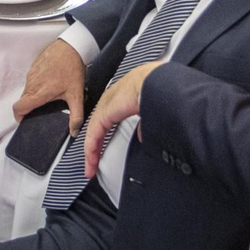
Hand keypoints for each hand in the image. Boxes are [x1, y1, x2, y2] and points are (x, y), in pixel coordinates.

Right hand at [12, 38, 86, 136]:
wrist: (72, 46)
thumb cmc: (73, 70)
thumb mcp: (77, 95)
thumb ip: (76, 116)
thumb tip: (74, 132)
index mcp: (39, 93)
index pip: (18, 108)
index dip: (19, 117)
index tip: (25, 120)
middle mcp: (32, 84)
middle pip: (22, 101)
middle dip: (29, 108)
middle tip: (42, 110)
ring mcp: (31, 74)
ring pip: (26, 90)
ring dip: (33, 96)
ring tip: (48, 96)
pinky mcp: (33, 66)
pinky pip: (30, 80)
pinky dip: (36, 85)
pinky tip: (49, 83)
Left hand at [83, 60, 163, 177]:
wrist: (155, 81)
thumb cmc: (158, 89)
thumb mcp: (149, 109)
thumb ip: (144, 123)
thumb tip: (142, 135)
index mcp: (122, 97)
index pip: (107, 119)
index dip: (105, 134)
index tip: (105, 148)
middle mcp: (110, 100)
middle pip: (97, 127)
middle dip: (95, 146)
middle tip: (93, 164)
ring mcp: (105, 106)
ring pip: (93, 133)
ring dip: (92, 152)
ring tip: (91, 168)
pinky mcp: (103, 114)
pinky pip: (93, 135)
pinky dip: (92, 149)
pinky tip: (92, 161)